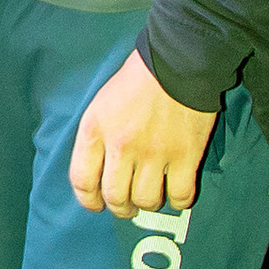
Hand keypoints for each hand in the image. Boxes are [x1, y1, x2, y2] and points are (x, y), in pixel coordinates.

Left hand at [69, 48, 218, 219]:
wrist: (178, 60)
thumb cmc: (137, 80)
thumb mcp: (101, 103)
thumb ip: (97, 137)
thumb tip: (97, 172)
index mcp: (96, 130)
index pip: (82, 180)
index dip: (89, 200)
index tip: (97, 204)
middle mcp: (121, 146)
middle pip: (115, 197)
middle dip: (120, 208)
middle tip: (128, 206)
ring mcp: (154, 153)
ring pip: (146, 200)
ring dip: (148, 204)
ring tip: (152, 197)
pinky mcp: (186, 155)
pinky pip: (181, 195)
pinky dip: (179, 200)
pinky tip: (177, 193)